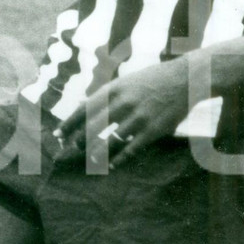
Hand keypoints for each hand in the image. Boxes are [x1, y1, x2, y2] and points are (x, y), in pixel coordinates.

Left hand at [54, 60, 190, 166]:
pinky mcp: (153, 131)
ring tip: (91, 159)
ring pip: (110, 141)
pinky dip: (118, 159)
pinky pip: (131, 149)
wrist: (185, 78)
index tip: (57, 135)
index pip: (84, 109)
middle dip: (79, 140)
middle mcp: (123, 103)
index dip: (68, 124)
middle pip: (92, 127)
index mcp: (113, 89)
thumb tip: (82, 106)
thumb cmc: (152, 80)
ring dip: (96, 153)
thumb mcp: (125, 81)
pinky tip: (111, 165)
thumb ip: (105, 95)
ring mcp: (138, 118)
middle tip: (72, 149)